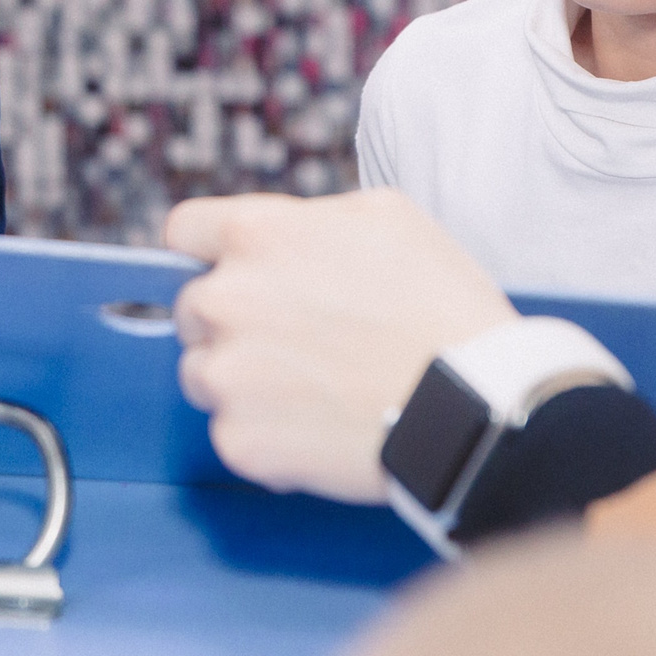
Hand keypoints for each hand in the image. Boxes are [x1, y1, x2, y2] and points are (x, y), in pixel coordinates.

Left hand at [166, 189, 512, 502]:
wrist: (471, 405)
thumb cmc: (441, 306)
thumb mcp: (386, 216)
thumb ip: (310, 218)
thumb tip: (284, 232)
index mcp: (255, 235)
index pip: (184, 231)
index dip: (211, 253)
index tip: (237, 274)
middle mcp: (224, 299)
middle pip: (192, 309)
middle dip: (232, 322)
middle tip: (296, 341)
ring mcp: (226, 374)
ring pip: (203, 373)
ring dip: (241, 381)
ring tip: (310, 389)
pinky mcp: (238, 439)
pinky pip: (231, 432)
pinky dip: (265, 437)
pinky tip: (318, 428)